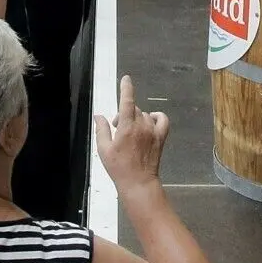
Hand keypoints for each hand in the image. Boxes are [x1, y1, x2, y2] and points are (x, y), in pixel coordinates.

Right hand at [93, 75, 168, 193]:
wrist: (138, 183)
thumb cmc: (119, 168)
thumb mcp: (104, 149)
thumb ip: (101, 130)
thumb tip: (99, 116)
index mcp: (126, 127)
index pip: (127, 101)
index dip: (126, 88)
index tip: (126, 79)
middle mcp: (141, 126)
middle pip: (133, 109)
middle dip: (123, 114)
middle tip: (116, 128)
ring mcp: (153, 131)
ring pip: (144, 115)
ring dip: (136, 118)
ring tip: (130, 131)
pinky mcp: (161, 138)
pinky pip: (162, 120)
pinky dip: (156, 117)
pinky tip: (149, 122)